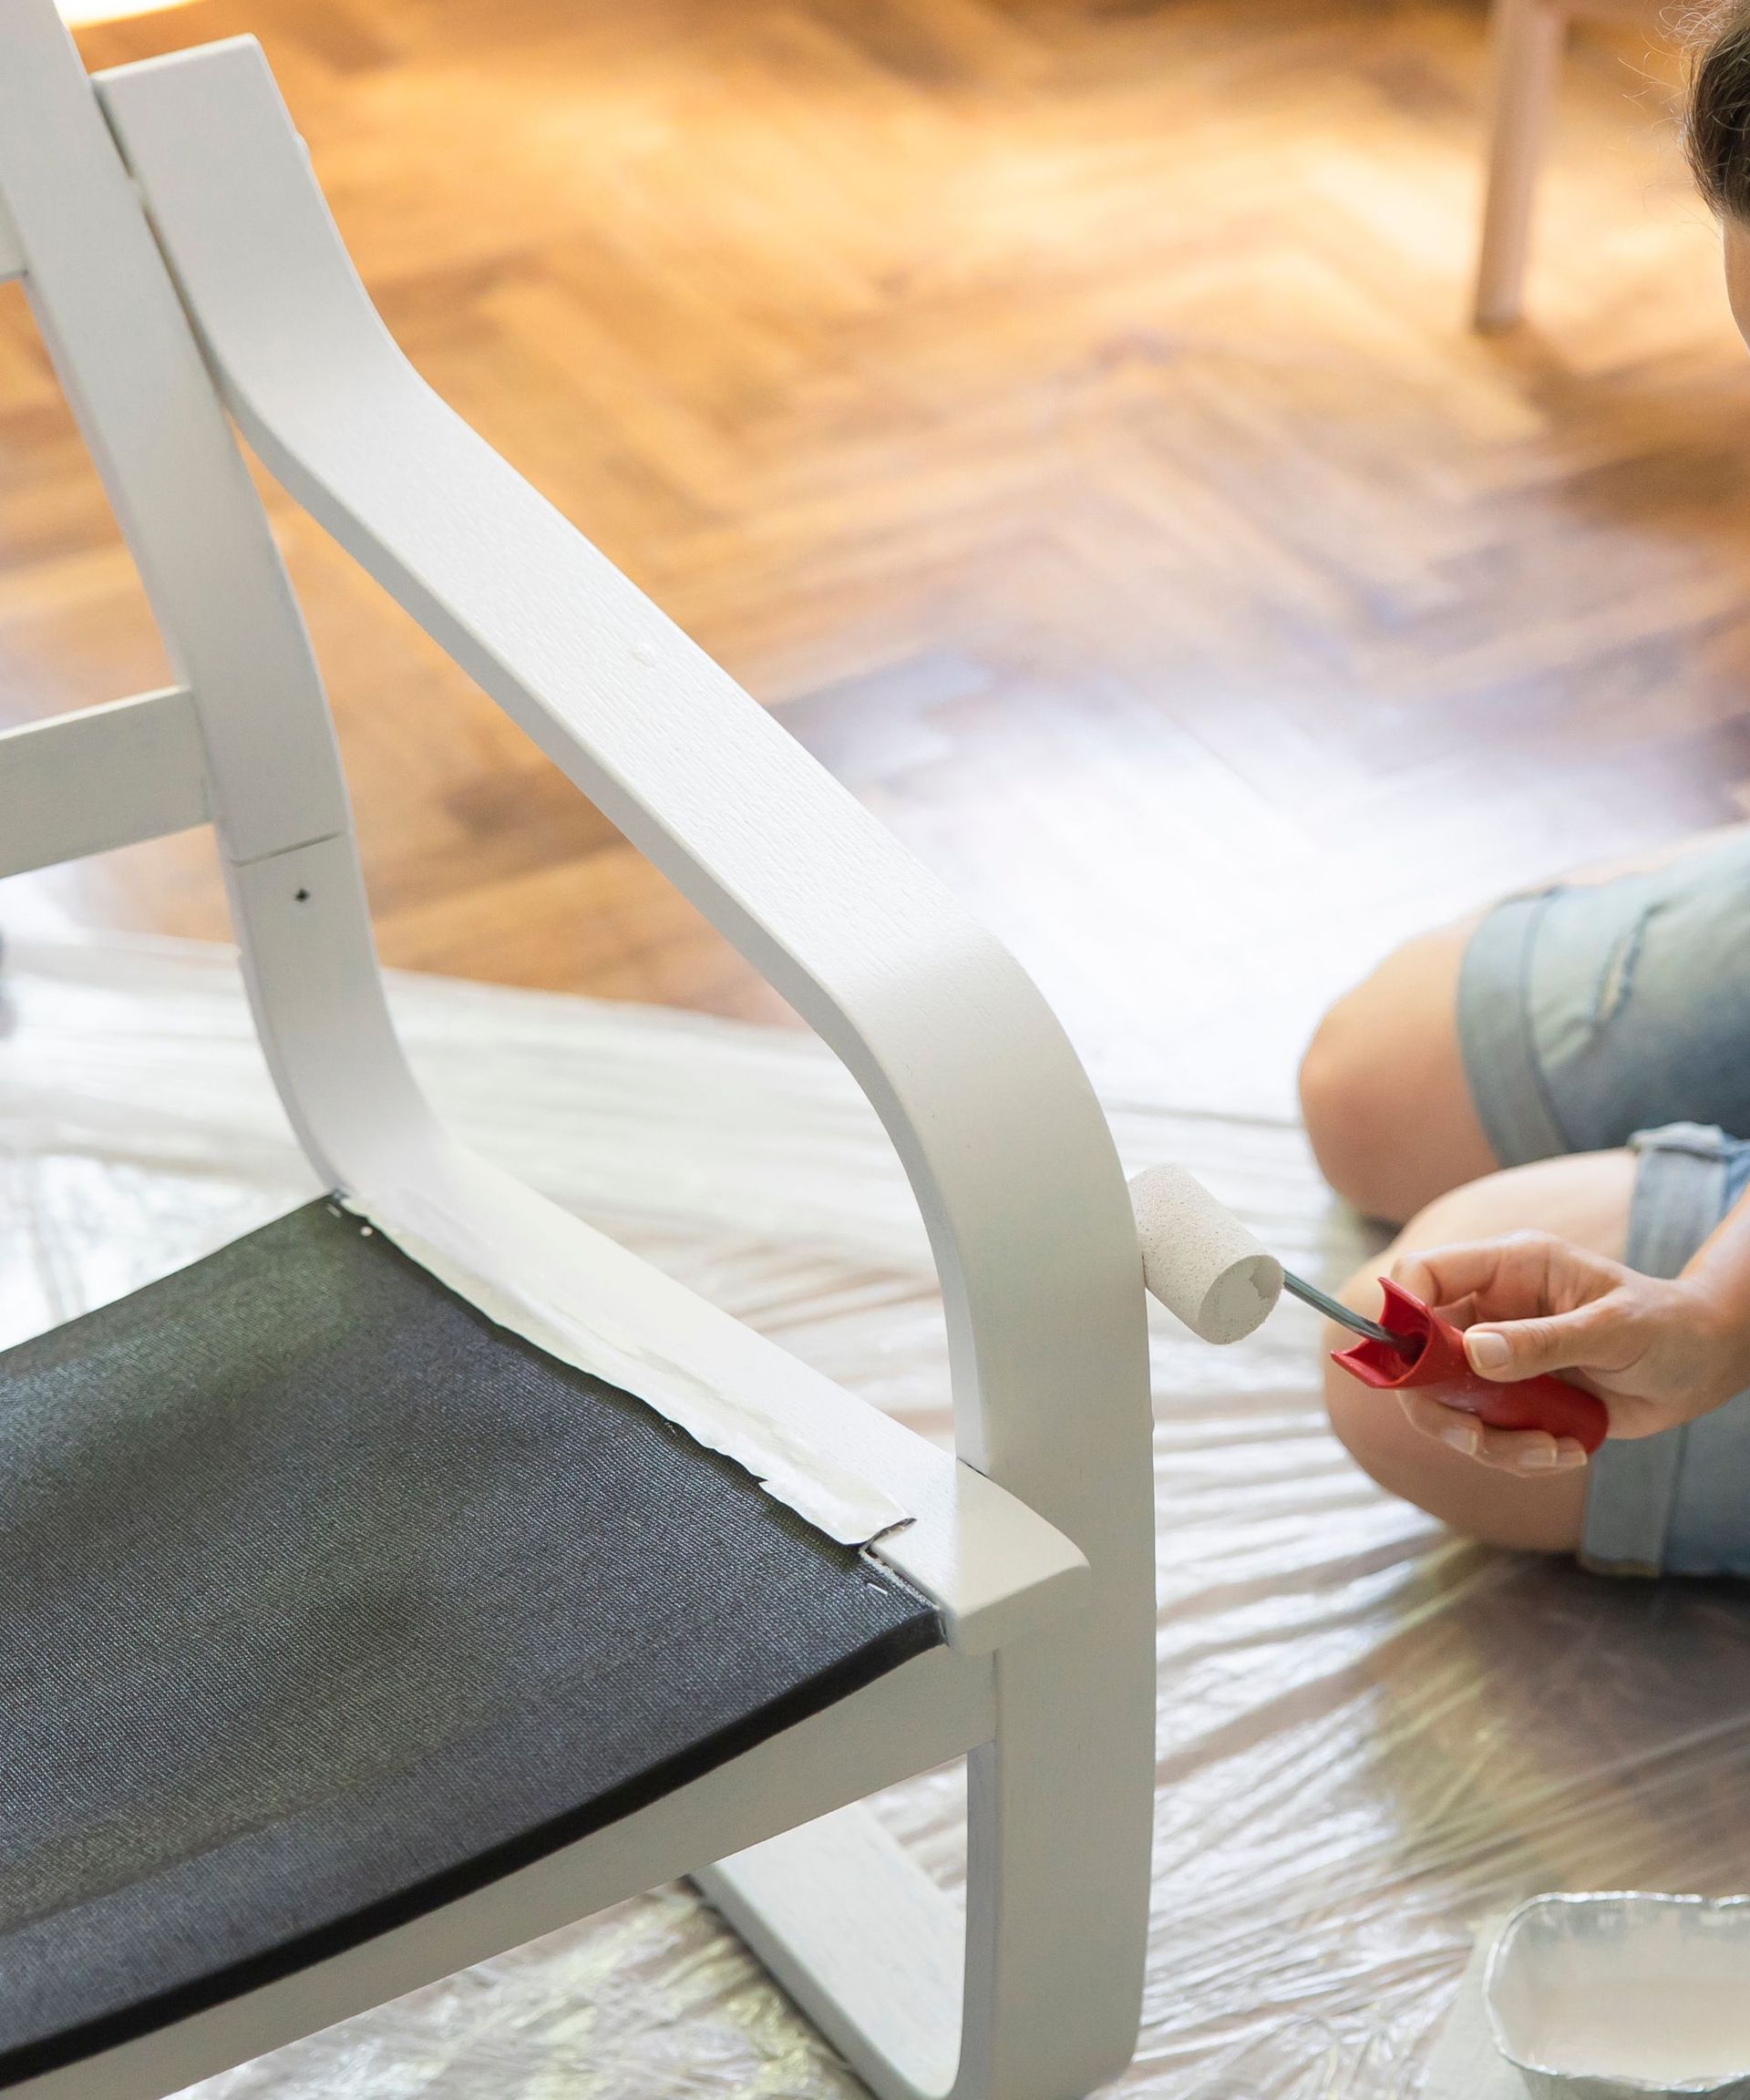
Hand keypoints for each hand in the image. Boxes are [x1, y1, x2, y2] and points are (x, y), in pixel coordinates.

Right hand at [1388, 1231, 1749, 1473]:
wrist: (1702, 1365)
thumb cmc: (1666, 1326)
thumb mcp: (1612, 1330)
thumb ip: (1543, 1341)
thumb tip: (1473, 1355)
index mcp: (1507, 1268)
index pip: (1423, 1275)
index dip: (1403, 1315)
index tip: (1418, 1367)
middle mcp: (1490, 1309)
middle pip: (1417, 1353)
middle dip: (1439, 1405)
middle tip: (1475, 1439)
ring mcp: (1498, 1356)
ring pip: (1448, 1404)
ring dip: (1489, 1441)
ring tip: (1549, 1451)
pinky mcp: (1514, 1397)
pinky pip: (1486, 1433)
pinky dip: (1517, 1454)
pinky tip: (1566, 1452)